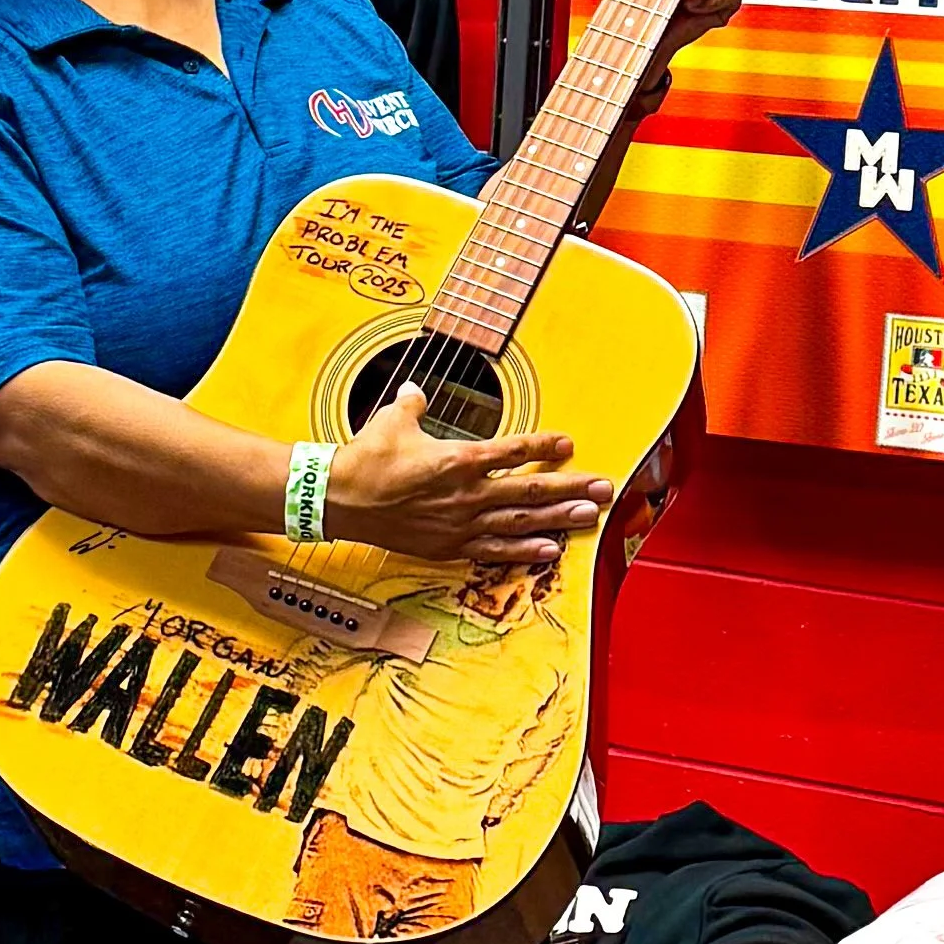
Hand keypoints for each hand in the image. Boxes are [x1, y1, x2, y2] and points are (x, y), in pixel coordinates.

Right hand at [324, 389, 613, 565]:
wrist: (339, 500)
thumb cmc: (365, 460)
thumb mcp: (393, 420)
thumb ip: (413, 404)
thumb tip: (416, 391)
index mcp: (457, 459)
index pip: (512, 449)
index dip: (544, 444)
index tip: (569, 442)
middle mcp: (466, 493)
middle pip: (531, 489)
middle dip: (572, 487)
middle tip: (604, 487)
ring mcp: (461, 523)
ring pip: (521, 521)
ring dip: (559, 519)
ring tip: (589, 517)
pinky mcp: (449, 546)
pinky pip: (495, 549)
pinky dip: (524, 551)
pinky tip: (550, 551)